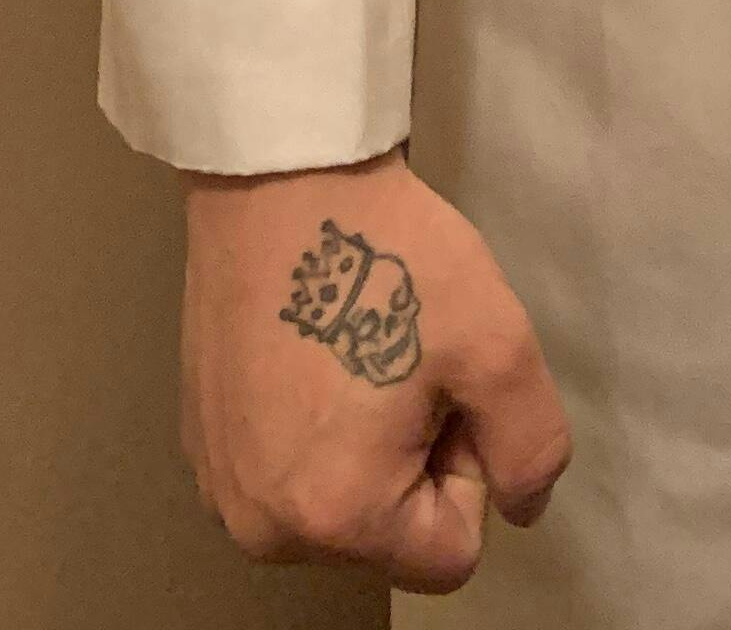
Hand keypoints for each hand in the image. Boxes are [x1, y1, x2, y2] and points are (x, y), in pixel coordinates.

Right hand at [180, 148, 570, 592]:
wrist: (281, 175)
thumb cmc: (390, 256)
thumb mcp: (498, 343)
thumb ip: (531, 448)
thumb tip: (519, 511)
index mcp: (335, 518)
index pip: (450, 554)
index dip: (468, 465)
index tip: (445, 383)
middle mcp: (262, 527)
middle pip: (387, 535)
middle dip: (414, 459)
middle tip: (403, 357)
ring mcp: (220, 489)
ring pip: (338, 505)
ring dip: (365, 444)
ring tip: (357, 347)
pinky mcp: (199, 446)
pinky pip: (286, 472)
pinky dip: (312, 427)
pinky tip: (312, 348)